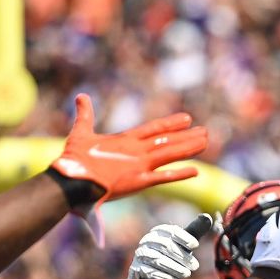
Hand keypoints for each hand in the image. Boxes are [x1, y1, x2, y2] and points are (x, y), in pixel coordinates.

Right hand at [51, 94, 208, 206]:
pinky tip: (196, 171)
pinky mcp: (139, 182)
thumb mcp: (80, 133)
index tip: (187, 119)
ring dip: (189, 148)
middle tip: (205, 131)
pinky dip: (180, 174)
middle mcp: (137, 150)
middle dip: (188, 136)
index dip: (171, 124)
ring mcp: (140, 165)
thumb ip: (84, 115)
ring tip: (205, 142)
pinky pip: (165, 178)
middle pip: (168, 140)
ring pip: (171, 154)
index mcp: (125, 139)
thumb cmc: (74, 159)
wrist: (73, 178)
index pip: (154, 128)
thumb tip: (81, 96)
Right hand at [130, 215, 213, 278]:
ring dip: (174, 268)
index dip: (184, 237)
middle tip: (195, 266)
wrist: (154, 274)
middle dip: (182, 257)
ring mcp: (141, 254)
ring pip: (157, 260)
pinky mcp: (137, 269)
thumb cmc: (173, 255)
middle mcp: (147, 240)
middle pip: (165, 246)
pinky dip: (162, 276)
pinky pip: (149, 272)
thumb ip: (196, 230)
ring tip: (187, 274)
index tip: (195, 245)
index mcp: (159, 231)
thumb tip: (207, 216)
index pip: (171, 231)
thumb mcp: (185, 243)